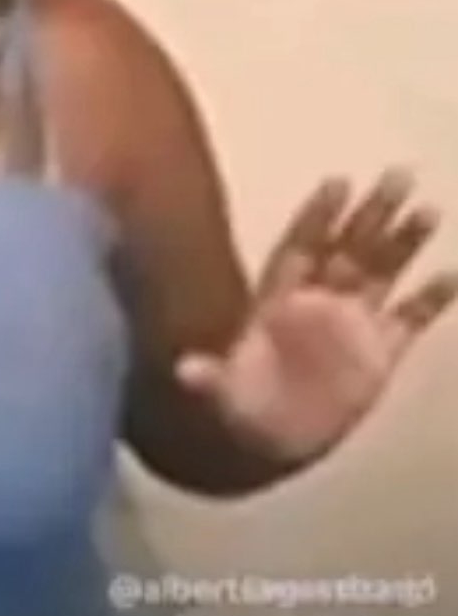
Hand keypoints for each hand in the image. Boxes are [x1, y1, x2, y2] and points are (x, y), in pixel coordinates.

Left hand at [175, 169, 456, 462]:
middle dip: (371, 213)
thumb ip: (209, 378)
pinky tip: (449, 276)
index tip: (338, 183)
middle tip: (398, 175)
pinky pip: (408, 320)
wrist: (271, 440)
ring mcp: (350, 325)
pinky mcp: (379, 356)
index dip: (318, 216)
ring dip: (403, 243)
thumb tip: (184, 371)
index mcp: (277, 299)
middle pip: (348, 248)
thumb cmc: (240, 406)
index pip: (301, 246)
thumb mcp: (222, 393)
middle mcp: (316, 302)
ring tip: (427, 211)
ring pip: (381, 272)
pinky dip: (429, 300)